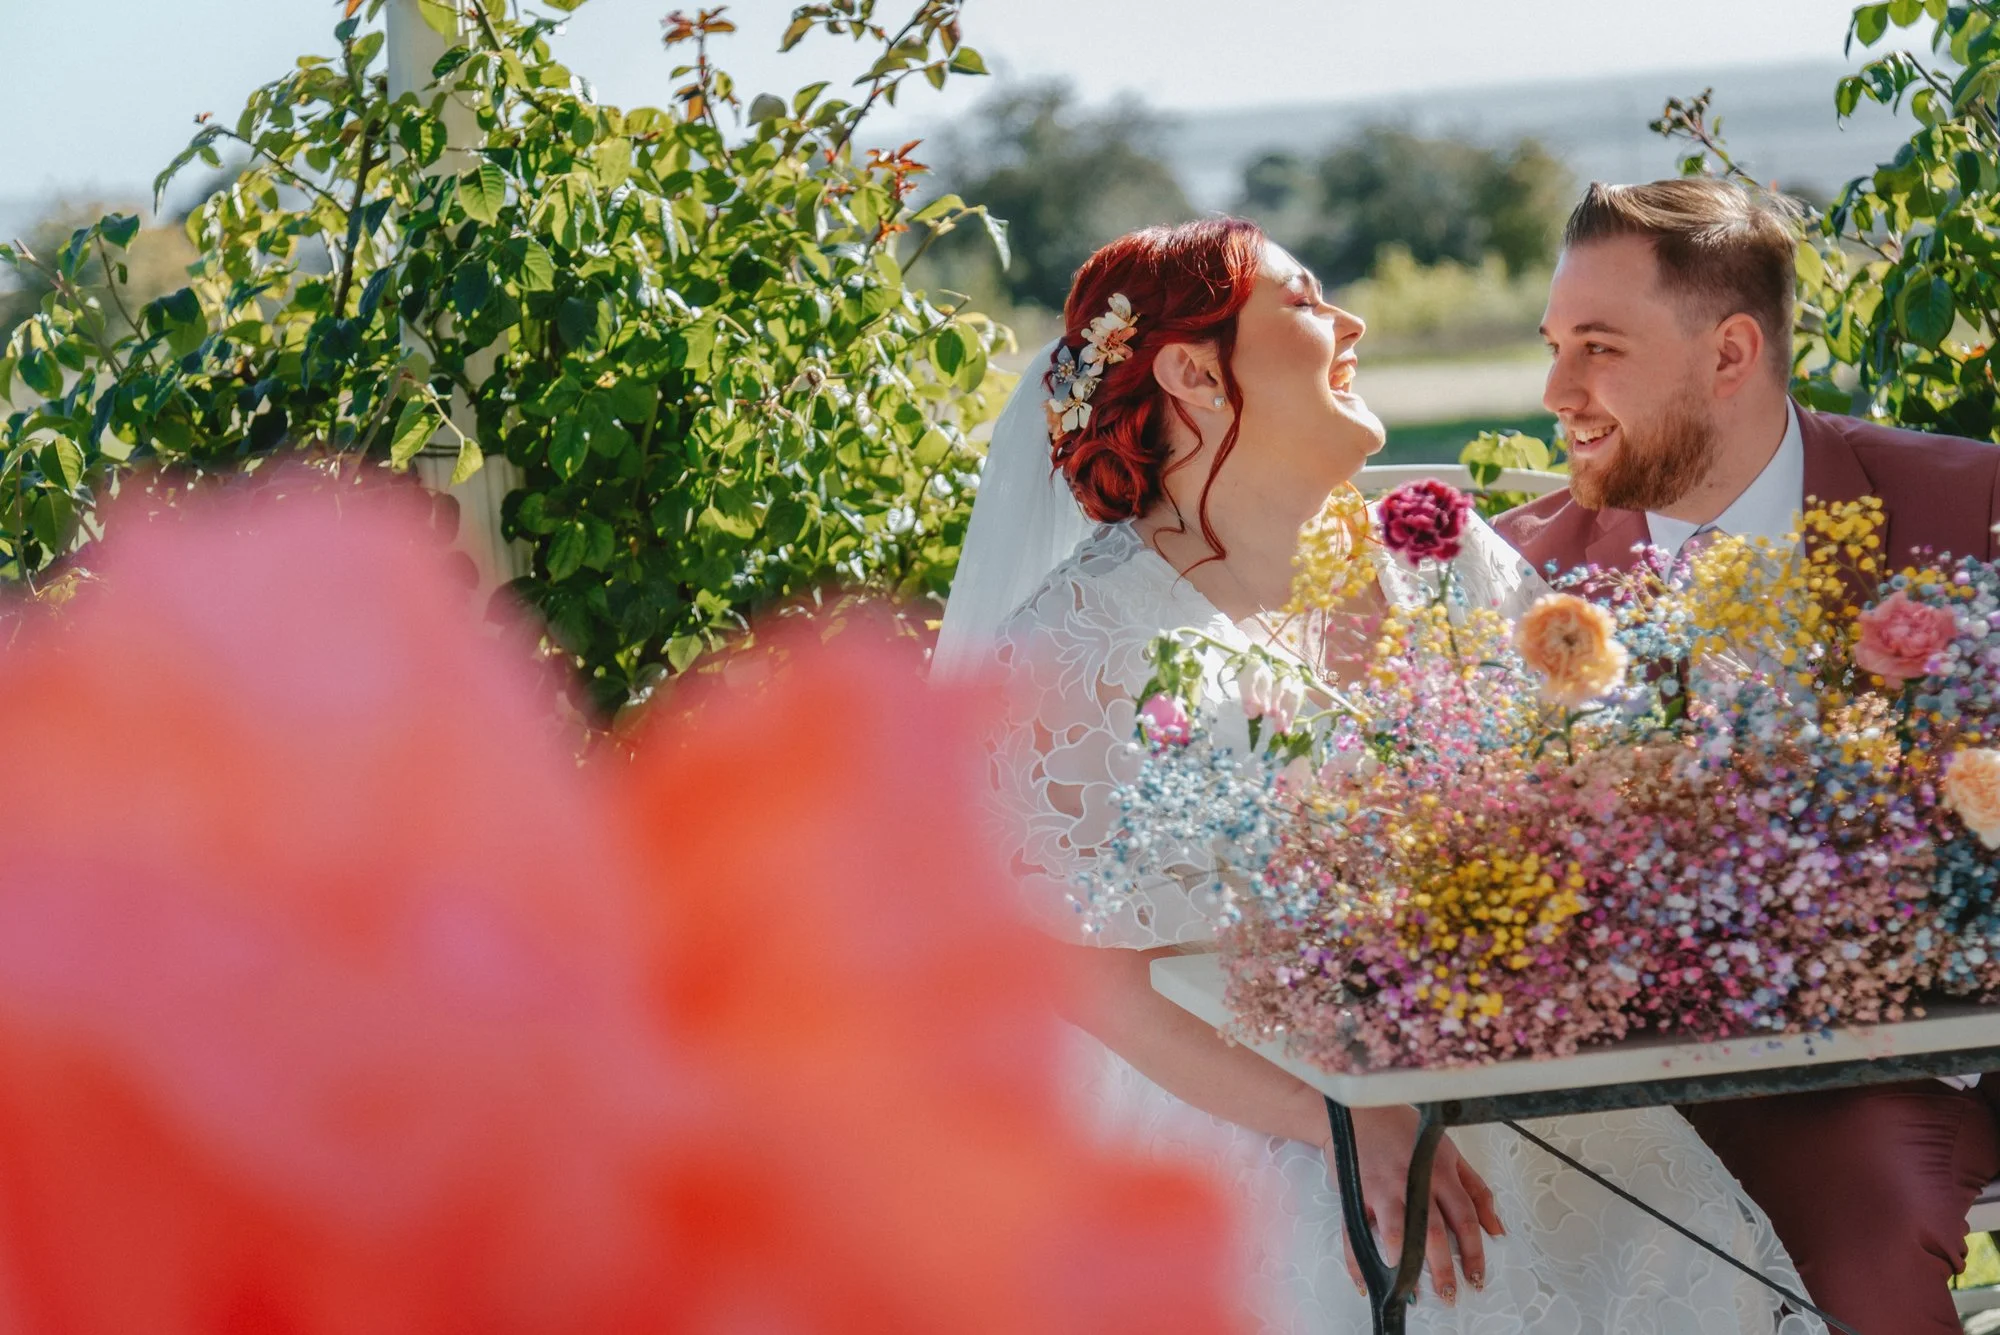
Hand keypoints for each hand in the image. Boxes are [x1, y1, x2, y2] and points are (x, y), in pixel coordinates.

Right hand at [1326, 1105, 1504, 1305]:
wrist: (1360, 1112)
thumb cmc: (1406, 1132)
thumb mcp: (1449, 1153)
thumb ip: (1475, 1190)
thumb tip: (1496, 1229)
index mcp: (1439, 1173)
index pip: (1464, 1217)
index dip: (1473, 1252)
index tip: (1477, 1278)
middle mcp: (1413, 1182)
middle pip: (1432, 1231)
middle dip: (1442, 1268)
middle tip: (1448, 1295)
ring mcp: (1383, 1189)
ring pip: (1396, 1232)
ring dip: (1404, 1263)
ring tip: (1410, 1290)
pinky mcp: (1357, 1194)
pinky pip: (1354, 1231)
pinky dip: (1358, 1260)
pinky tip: (1365, 1281)